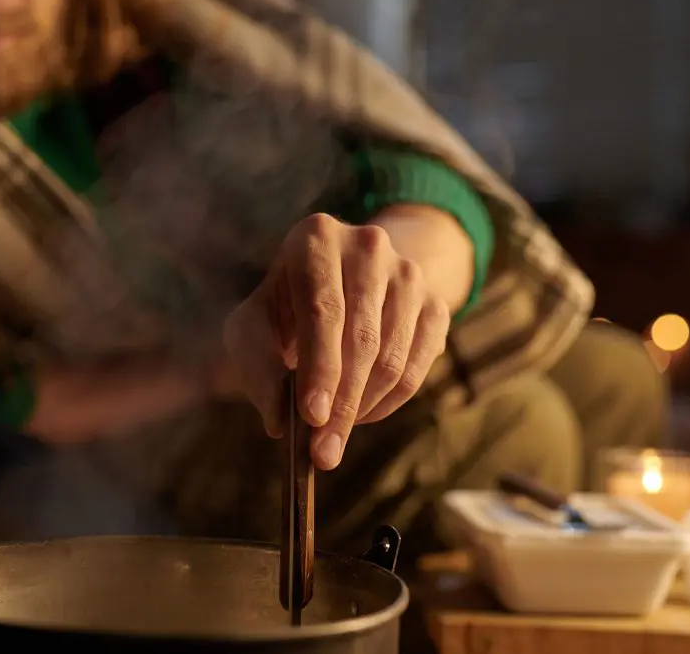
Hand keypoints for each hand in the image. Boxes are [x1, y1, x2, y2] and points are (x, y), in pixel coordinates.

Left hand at [222, 213, 450, 469]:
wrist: (339, 277)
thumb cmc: (285, 307)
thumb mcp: (254, 325)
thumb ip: (258, 366)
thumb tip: (280, 421)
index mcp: (316, 237)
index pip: (323, 310)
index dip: (319, 368)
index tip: (310, 418)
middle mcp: (369, 245)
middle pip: (361, 339)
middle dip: (340, 404)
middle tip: (323, 452)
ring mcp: (409, 272)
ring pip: (392, 358)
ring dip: (362, 408)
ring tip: (332, 436)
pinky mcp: (436, 302)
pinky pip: (419, 366)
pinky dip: (389, 402)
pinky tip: (361, 414)